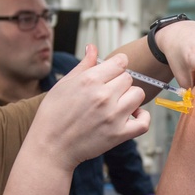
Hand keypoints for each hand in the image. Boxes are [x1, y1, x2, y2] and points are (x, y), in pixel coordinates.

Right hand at [33, 45, 149, 169]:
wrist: (50, 147)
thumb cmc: (53, 115)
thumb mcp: (64, 84)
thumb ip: (83, 65)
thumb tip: (93, 48)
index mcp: (89, 80)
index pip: (120, 62)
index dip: (116, 67)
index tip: (110, 74)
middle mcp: (103, 96)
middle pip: (128, 78)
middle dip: (119, 83)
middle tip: (107, 93)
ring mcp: (113, 115)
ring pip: (138, 94)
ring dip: (130, 98)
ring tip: (117, 104)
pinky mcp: (119, 134)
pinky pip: (144, 122)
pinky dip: (142, 117)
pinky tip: (132, 116)